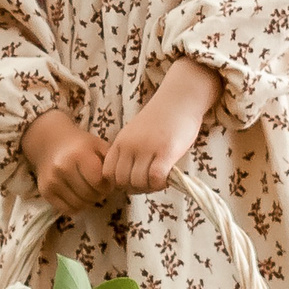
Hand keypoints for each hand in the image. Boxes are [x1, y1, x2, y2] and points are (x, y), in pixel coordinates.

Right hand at [22, 110, 114, 211]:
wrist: (50, 142)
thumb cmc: (79, 145)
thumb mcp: (98, 145)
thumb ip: (111, 161)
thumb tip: (119, 183)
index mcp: (79, 155)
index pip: (99, 182)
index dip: (107, 186)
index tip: (107, 182)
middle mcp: (63, 168)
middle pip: (90, 195)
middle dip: (99, 194)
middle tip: (99, 188)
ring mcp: (52, 181)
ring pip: (79, 205)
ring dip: (88, 202)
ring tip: (89, 191)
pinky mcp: (45, 191)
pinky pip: (66, 209)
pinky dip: (76, 207)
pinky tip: (78, 196)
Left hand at [102, 59, 223, 193]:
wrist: (180, 99)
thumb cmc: (161, 119)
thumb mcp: (135, 133)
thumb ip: (129, 152)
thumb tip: (131, 179)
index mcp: (120, 142)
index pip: (108, 174)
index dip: (119, 183)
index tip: (134, 181)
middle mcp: (130, 146)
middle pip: (122, 182)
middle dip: (135, 189)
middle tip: (149, 183)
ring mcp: (147, 148)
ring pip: (138, 182)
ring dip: (150, 188)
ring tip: (160, 180)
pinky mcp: (165, 151)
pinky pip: (155, 178)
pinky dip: (160, 184)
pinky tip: (168, 177)